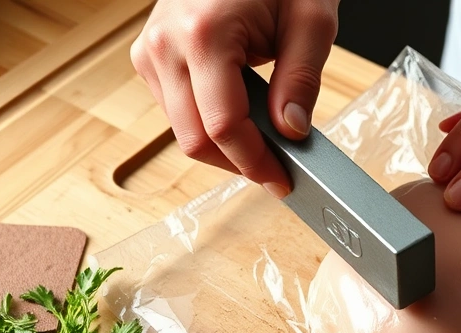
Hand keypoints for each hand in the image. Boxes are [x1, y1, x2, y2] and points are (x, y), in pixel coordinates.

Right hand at [130, 0, 339, 196]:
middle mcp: (164, 44)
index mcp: (203, 34)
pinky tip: (242, 116)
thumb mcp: (311, 21)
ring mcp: (150, 50)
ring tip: (265, 139)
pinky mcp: (150, 56)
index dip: (254, 163)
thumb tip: (291, 133)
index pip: (223, 126)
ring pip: (182, 130)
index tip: (282, 182)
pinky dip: (210, 123)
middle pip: (194, 138)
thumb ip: (302, 81)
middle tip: (278, 170)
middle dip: (238, 162)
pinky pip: (177, 110)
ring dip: (224, 145)